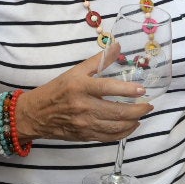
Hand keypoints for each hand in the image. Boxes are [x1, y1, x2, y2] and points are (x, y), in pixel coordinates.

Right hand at [18, 53, 148, 142]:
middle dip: (138, 110)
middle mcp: (83, 107)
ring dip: (133, 122)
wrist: (36, 114)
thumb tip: (118, 46)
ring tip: (142, 114)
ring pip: (115, 127)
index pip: (108, 88)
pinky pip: (109, 137)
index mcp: (80, 87)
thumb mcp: (75, 71)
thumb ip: (98, 60)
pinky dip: (123, 133)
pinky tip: (131, 126)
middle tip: (148, 105)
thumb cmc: (57, 89)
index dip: (128, 90)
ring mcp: (84, 124)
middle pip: (117, 112)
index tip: (142, 90)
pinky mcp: (85, 136)